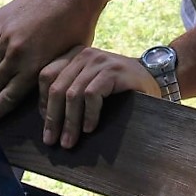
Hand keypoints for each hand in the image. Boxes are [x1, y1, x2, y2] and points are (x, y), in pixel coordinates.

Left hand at [38, 47, 158, 147]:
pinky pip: (92, 95)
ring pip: (72, 93)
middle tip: (51, 140)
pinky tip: (90, 129)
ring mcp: (100, 61)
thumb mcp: (90, 85)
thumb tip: (47, 119)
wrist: (153, 81)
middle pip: (56, 86)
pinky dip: (88, 115)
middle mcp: (85, 54)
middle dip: (52, 117)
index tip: (46, 125)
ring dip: (69, 122)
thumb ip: (71, 91)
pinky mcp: (114, 71)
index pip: (46, 76)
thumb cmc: (118, 89)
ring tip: (69, 141)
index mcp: (74, 55)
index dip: (42, 102)